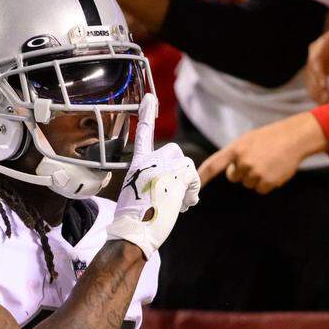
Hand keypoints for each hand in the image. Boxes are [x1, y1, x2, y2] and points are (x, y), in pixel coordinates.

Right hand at [106, 94, 199, 259]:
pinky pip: (194, 177)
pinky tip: (182, 206)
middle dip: (180, 170)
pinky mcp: (176, 174)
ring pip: (187, 165)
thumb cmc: (136, 219)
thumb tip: (171, 184)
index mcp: (136, 163)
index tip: (150, 97)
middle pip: (175, 152)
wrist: (134, 232)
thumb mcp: (138, 192)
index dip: (146, 114)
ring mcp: (162, 166)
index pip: (142, 133)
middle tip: (174, 192)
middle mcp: (148, 160)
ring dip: (187, 185)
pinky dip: (192, 192)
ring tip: (176, 204)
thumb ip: (152, 179)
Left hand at [197, 112, 328, 193]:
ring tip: (268, 162)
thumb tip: (230, 173)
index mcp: (235, 149)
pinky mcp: (267, 182)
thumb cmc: (269, 138)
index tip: (192, 188)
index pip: (213, 165)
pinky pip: (260, 189)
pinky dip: (267, 182)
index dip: (202, 177)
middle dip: (242, 172)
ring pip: (248, 183)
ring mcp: (255, 172)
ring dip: (256, 177)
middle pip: (234, 177)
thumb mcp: (247, 140)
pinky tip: (274, 170)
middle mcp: (243, 161)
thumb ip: (235, 155)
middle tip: (257, 159)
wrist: (294, 138)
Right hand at [306, 18, 328, 103]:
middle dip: (316, 86)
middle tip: (325, 99)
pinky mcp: (318, 72)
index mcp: (323, 43)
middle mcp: (315, 53)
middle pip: (311, 72)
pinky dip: (317, 94)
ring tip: (325, 104)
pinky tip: (324, 103)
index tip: (322, 84)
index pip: (315, 59)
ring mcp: (315, 63)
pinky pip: (314, 84)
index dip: (317, 72)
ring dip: (316, 92)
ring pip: (310, 80)